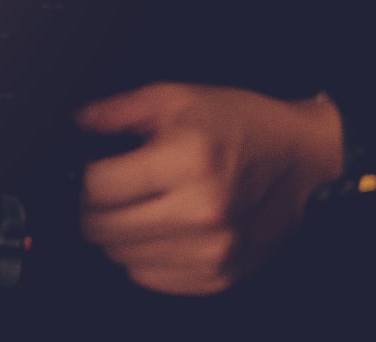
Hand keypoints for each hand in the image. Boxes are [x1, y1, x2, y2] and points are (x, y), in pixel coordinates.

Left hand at [75, 82, 344, 295]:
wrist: (300, 157)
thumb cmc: (237, 124)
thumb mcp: (174, 97)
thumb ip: (116, 110)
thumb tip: (76, 124)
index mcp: (187, 161)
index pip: (96, 187)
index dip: (84, 176)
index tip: (93, 167)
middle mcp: (202, 211)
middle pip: (103, 227)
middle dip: (94, 207)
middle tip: (110, 189)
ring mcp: (213, 249)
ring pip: (121, 256)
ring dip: (118, 234)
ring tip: (139, 206)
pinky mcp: (220, 274)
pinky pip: (150, 277)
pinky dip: (144, 257)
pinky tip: (160, 229)